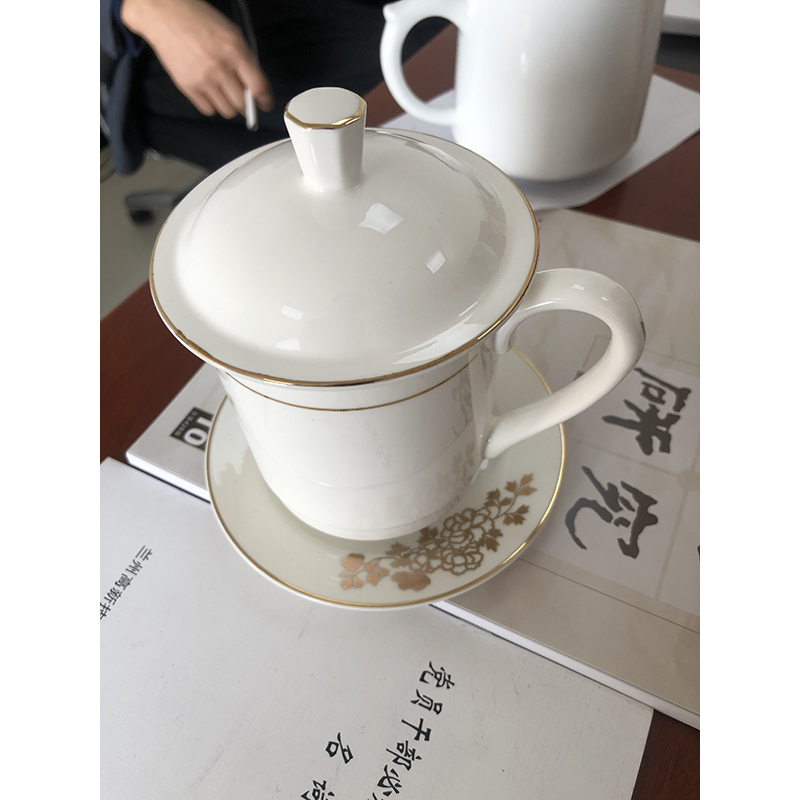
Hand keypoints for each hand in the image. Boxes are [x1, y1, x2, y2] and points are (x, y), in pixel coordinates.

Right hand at [121, 0, 273, 117]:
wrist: (165, 15)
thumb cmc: (200, 21)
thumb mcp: (232, 34)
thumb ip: (245, 59)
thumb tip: (256, 85)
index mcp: (235, 52)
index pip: (258, 87)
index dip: (265, 100)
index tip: (265, 104)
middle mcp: (220, 68)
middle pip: (242, 104)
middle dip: (247, 105)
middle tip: (244, 99)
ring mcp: (203, 80)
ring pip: (227, 111)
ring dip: (230, 106)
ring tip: (225, 94)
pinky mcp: (187, 87)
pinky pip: (208, 110)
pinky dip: (213, 106)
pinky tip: (211, 94)